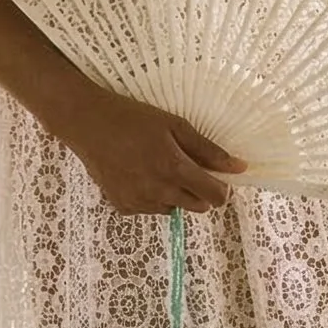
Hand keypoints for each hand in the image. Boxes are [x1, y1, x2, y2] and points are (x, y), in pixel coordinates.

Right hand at [64, 87, 245, 215]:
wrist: (87, 124)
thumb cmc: (133, 118)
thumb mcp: (175, 126)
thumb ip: (209, 150)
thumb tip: (239, 167)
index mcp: (174, 169)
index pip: (214, 197)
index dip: (222, 189)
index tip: (218, 178)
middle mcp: (158, 192)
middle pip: (197, 206)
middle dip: (199, 190)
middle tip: (186, 167)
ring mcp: (138, 202)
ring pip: (173, 208)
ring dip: (175, 194)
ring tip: (157, 167)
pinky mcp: (122, 206)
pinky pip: (150, 208)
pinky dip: (152, 196)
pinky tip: (139, 174)